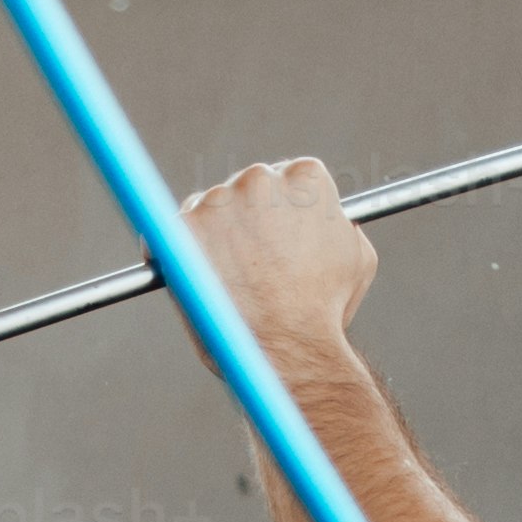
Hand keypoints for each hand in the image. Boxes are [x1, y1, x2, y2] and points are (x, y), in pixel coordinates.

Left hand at [183, 155, 375, 363]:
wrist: (288, 345)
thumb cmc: (325, 310)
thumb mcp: (357, 259)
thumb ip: (339, 227)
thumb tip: (331, 223)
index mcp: (305, 177)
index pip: (286, 179)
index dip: (281, 212)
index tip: (275, 236)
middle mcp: (259, 176)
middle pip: (244, 189)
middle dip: (245, 220)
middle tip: (249, 262)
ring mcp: (218, 199)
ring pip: (206, 210)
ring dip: (211, 238)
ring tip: (226, 281)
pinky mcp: (183, 226)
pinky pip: (165, 232)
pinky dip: (167, 252)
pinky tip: (184, 275)